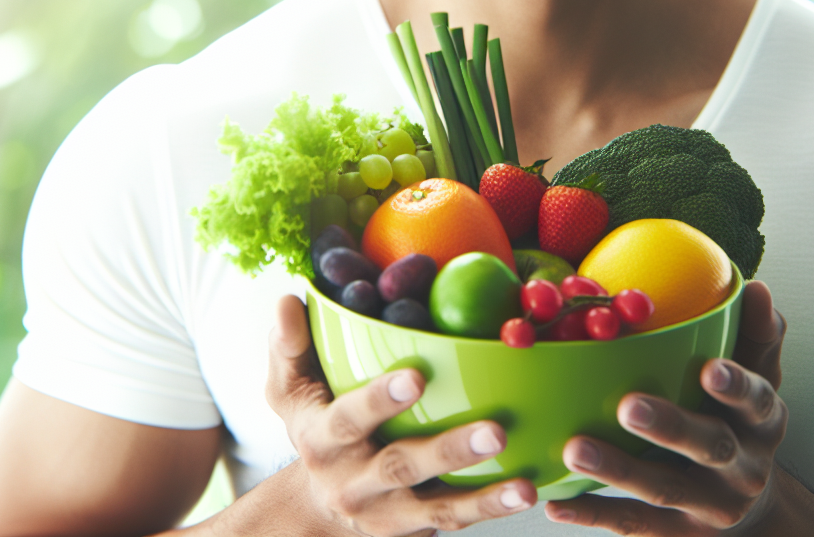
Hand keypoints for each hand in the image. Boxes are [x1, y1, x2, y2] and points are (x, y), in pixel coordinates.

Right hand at [265, 295, 535, 535]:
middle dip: (448, 451)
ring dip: (482, 496)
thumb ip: (288, 343)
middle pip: (400, 467)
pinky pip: (452, 521)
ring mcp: (385, 511)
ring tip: (523, 484)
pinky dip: (490, 509)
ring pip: (435, 506)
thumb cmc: (312, 417)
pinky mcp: (413, 527)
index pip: (348, 419)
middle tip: (495, 430)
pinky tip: (527, 491)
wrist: (314, 502)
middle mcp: (352, 480)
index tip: (416, 375)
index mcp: (321, 439)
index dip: (379, 400)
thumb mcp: (286, 384)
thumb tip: (289, 299)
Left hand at [544, 280, 787, 533]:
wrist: (750, 504)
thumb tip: (754, 286)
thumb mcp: (757, 374)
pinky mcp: (678, 533)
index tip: (708, 368)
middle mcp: (741, 466)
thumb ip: (755, 333)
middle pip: (708, 446)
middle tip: (627, 406)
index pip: (756, 400)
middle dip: (669, 426)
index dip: (735, 385)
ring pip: (663, 488)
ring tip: (574, 450)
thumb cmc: (737, 415)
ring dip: (617, 470)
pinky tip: (556, 504)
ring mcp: (709, 505)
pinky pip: (633, 523)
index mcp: (760, 421)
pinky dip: (592, 515)